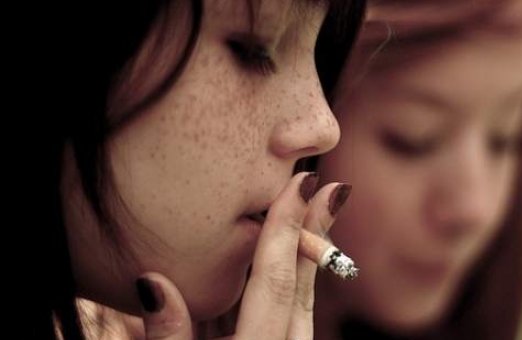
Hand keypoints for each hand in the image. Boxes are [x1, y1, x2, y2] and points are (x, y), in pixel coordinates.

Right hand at [135, 172, 350, 339]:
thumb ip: (170, 338)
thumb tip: (153, 279)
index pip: (277, 280)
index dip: (288, 229)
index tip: (307, 185)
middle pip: (301, 285)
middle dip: (313, 233)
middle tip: (330, 188)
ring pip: (299, 302)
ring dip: (305, 256)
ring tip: (311, 215)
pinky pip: (287, 320)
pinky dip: (289, 287)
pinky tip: (280, 267)